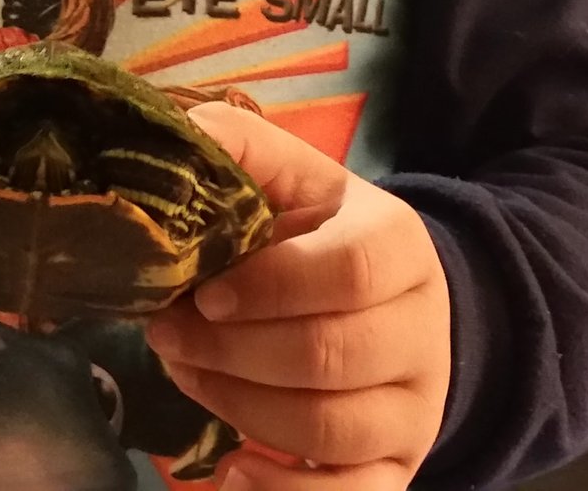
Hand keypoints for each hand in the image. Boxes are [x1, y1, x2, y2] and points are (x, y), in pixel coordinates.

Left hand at [145, 104, 451, 489]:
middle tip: (167, 331)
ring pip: (327, 429)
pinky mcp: (397, 468)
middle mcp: (420, 332)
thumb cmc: (326, 241)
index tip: (203, 290)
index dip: (270, 286)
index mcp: (399, 248)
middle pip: (328, 356)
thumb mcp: (299, 183)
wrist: (398, 306)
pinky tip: (232, 473)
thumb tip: (184, 129)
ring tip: (187, 371)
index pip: (349, 272)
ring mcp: (413, 409)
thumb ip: (245, 150)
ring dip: (237, 407)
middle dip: (230, 350)